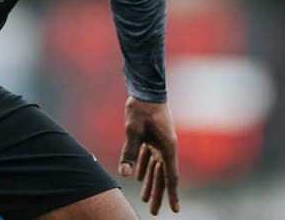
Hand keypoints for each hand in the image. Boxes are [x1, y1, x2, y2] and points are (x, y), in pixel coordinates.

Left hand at [120, 97, 179, 214]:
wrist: (146, 90)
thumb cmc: (141, 109)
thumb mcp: (132, 131)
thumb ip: (129, 153)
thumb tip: (124, 173)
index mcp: (167, 148)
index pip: (171, 177)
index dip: (172, 194)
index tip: (175, 210)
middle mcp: (166, 148)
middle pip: (162, 176)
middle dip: (157, 194)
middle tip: (153, 211)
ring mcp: (160, 143)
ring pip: (155, 168)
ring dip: (149, 183)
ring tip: (144, 199)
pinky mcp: (152, 138)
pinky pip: (148, 157)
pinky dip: (143, 167)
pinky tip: (138, 178)